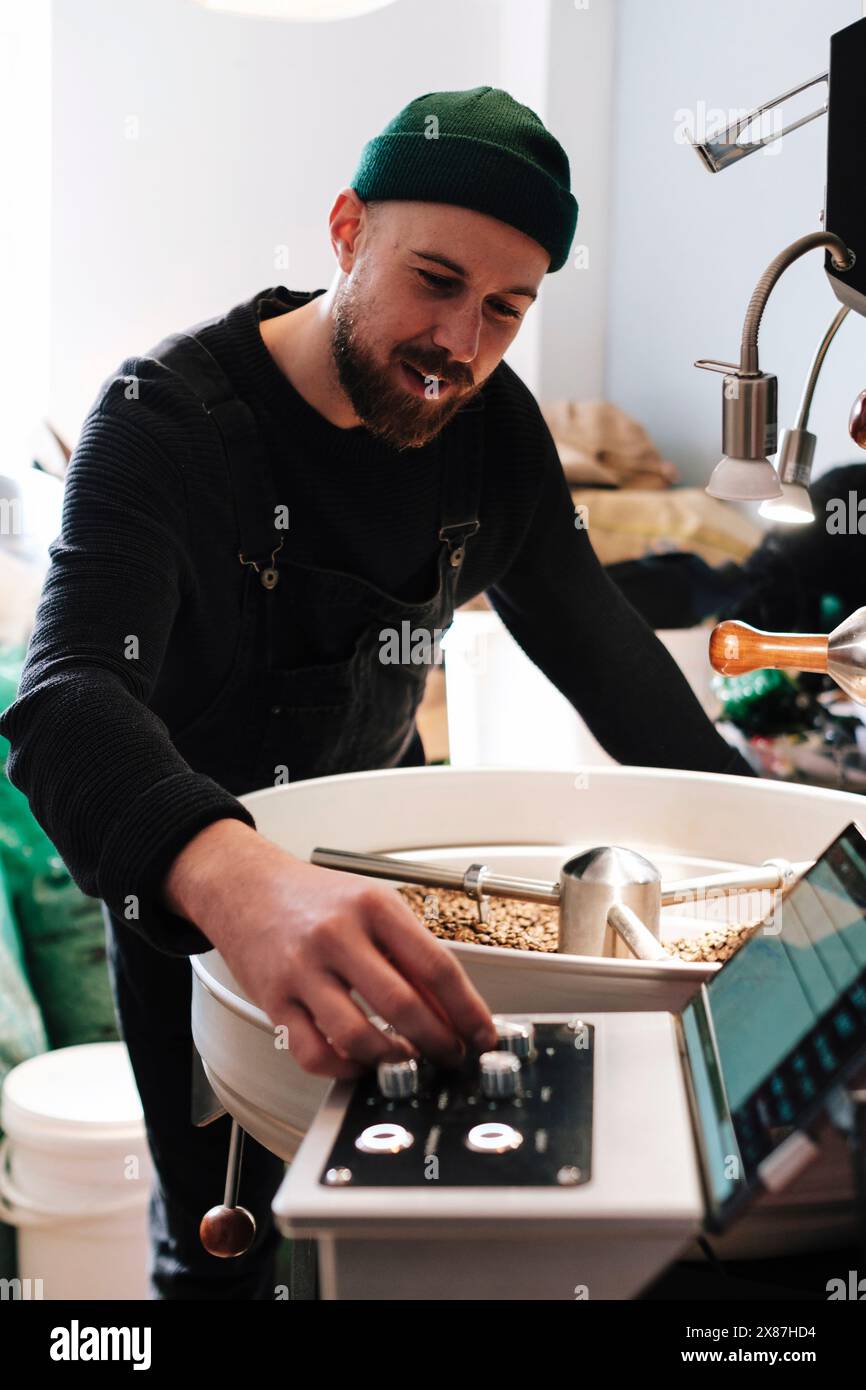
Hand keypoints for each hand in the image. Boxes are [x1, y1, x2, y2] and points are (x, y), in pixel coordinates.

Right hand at [164, 819, 497, 1078]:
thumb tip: (449, 1008)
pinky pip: (313, 1052)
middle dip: (438, 1043)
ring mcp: (303, 969)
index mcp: (373, 907)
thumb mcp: (372, 906)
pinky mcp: (274, 999)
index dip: (467, 1009)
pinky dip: (343, 1069)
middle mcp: (338, 935)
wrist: (245, 885)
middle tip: (450, 1056)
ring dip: (392, 1060)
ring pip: (358, 1036)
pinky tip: (358, 1064)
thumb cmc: (313, 898)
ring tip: (407, 1062)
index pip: (436, 966)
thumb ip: (409, 954)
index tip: (482, 1034)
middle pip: (403, 1005)